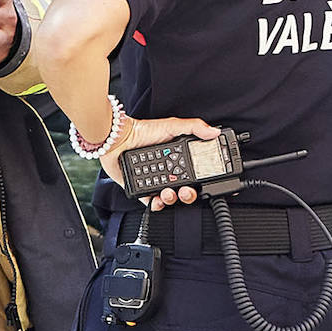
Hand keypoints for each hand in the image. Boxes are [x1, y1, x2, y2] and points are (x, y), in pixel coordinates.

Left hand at [100, 115, 220, 210]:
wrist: (118, 139)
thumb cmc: (143, 131)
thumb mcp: (172, 126)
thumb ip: (194, 128)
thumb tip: (213, 132)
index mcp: (176, 159)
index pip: (194, 174)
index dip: (200, 181)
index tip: (204, 183)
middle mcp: (167, 171)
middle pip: (184, 190)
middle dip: (189, 194)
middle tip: (187, 190)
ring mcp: (154, 181)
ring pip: (170, 198)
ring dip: (172, 199)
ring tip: (169, 192)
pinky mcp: (141, 189)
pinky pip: (151, 203)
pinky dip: (156, 204)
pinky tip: (158, 199)